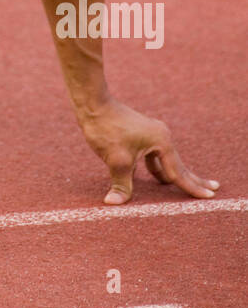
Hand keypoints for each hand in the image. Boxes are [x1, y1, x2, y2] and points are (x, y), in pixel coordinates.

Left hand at [80, 98, 218, 204]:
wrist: (93, 104)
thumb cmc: (107, 129)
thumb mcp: (116, 160)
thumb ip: (121, 184)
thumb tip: (114, 203)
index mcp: (162, 142)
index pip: (179, 172)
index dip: (193, 187)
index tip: (209, 196)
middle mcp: (161, 136)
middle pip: (179, 165)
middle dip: (194, 179)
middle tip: (214, 190)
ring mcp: (152, 135)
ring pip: (166, 161)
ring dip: (175, 175)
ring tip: (190, 186)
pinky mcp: (141, 135)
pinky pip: (154, 157)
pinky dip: (158, 169)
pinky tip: (160, 179)